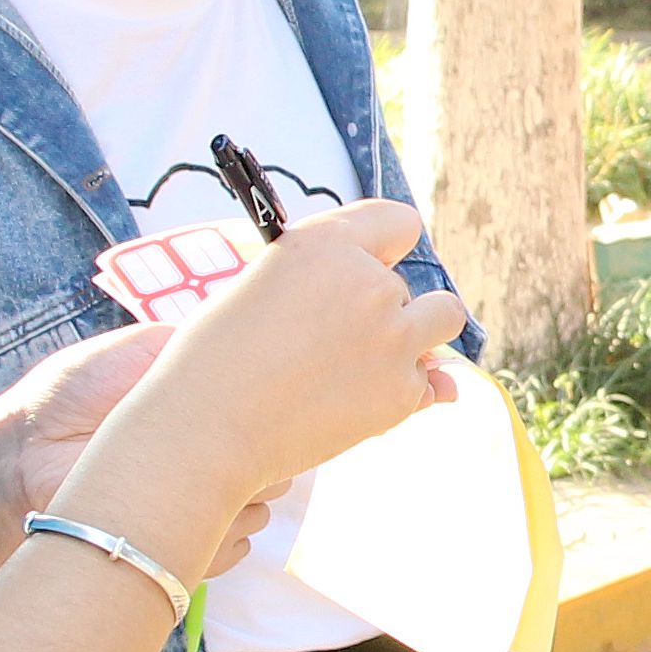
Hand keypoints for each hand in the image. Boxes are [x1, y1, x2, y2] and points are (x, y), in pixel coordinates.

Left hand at [0, 323, 278, 596]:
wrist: (28, 450)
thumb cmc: (76, 391)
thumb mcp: (142, 345)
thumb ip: (200, 341)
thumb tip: (251, 332)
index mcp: (211, 415)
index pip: (274, 420)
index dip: (273, 414)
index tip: (258, 402)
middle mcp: (214, 462)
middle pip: (280, 468)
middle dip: (261, 456)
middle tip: (215, 441)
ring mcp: (202, 507)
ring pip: (259, 510)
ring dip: (233, 495)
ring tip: (181, 474)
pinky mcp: (186, 547)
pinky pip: (232, 546)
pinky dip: (214, 532)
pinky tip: (172, 509)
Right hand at [94, 199, 462, 529]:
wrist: (206, 429)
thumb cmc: (217, 359)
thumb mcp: (263, 288)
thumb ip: (325, 283)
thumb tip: (393, 303)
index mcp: (326, 242)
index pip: (399, 222)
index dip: (385, 248)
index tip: (372, 268)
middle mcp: (369, 282)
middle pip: (412, 283)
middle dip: (387, 308)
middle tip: (338, 343)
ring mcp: (392, 338)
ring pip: (444, 317)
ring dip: (418, 337)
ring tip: (368, 363)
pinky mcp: (402, 393)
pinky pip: (429, 382)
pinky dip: (403, 392)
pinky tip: (355, 404)